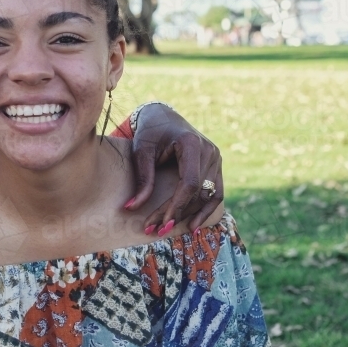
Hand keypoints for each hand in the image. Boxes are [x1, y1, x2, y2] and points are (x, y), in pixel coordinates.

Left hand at [123, 103, 222, 232]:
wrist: (163, 116)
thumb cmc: (150, 132)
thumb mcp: (141, 151)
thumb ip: (142, 179)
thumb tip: (131, 208)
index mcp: (191, 144)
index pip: (189, 183)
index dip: (177, 206)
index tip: (161, 223)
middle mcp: (209, 151)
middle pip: (198, 192)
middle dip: (178, 214)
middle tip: (156, 230)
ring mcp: (216, 158)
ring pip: (210, 195)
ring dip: (192, 215)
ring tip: (172, 230)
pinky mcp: (216, 165)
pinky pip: (216, 192)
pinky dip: (206, 209)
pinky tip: (193, 225)